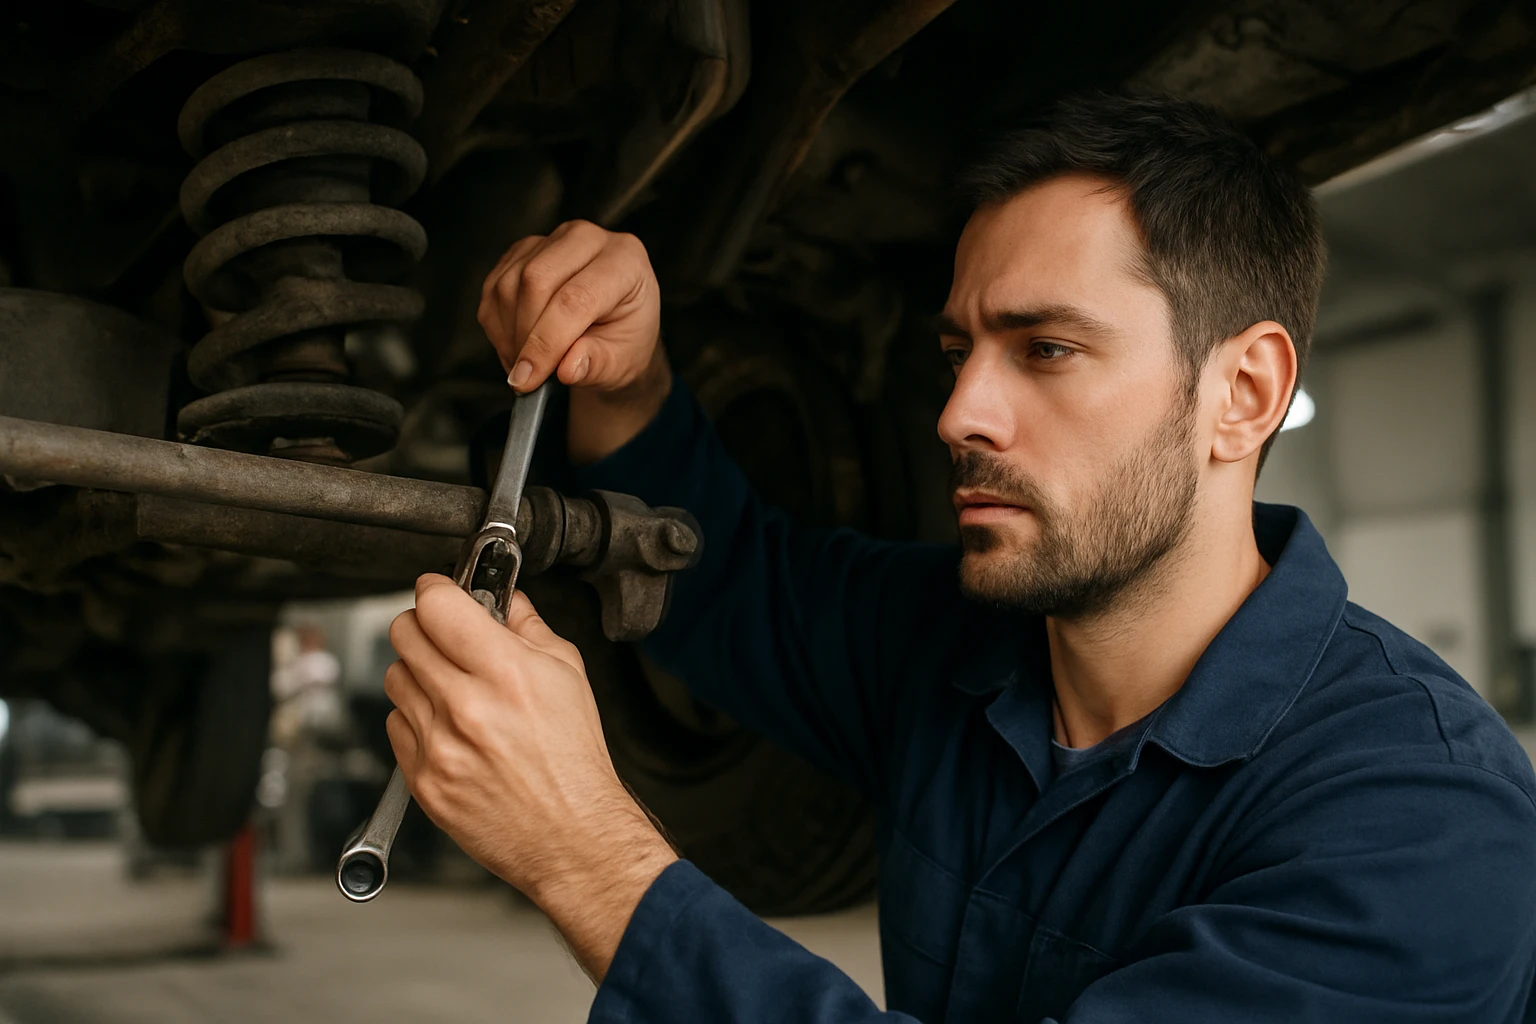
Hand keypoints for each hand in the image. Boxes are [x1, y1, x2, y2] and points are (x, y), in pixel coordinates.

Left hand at [385, 575, 676, 978]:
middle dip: (423, 624)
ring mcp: (437, 745)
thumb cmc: (573, 761)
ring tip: (451, 686)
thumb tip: (505, 599)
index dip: (436, 589)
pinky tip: (449, 726)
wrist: (569, 834)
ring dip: (417, 671)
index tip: (439, 589)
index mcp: (506, 672)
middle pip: (404, 634)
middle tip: (443, 632)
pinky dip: (416, 717)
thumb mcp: (569, 675)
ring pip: (394, 677)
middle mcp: (465, 706)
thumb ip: (529, 627)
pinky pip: (395, 724)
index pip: (437, 605)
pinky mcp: (420, 778)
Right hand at [479, 220, 672, 462]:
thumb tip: (568, 368)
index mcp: (625, 260)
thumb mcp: (621, 363)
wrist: (613, 333)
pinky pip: (494, 287)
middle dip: (524, 336)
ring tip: (526, 364)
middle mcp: (588, 239)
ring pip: (509, 284)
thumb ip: (596, 365)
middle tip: (527, 376)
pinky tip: (517, 346)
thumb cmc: (622, 344)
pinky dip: (498, 325)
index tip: (528, 378)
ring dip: (509, 334)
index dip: (546, 342)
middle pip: (535, 280)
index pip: (576, 298)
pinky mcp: (523, 251)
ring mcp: (552, 239)